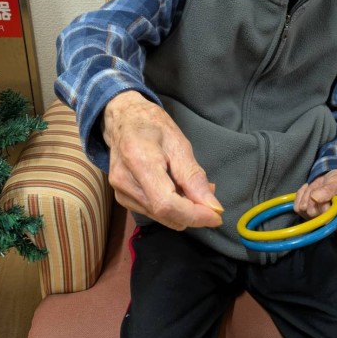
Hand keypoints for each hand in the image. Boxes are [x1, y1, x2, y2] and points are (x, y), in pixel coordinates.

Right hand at [102, 91, 223, 230]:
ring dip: (182, 210)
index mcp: (139, 160)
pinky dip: (170, 207)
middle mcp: (124, 181)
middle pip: (164, 213)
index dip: (193, 215)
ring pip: (160, 216)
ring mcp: (120, 192)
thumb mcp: (179, 143)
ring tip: (190, 186)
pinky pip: (153, 212)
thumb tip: (213, 207)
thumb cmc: (152, 125)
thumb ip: (194, 177)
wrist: (122, 120)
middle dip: (192, 212)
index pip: (166, 203)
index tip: (215, 215)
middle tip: (207, 194)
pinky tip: (175, 189)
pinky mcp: (121, 198)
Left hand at [293, 169, 336, 221]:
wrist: (330, 179)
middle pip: (312, 212)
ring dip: (306, 194)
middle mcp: (330, 220)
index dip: (322, 203)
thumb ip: (328, 190)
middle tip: (319, 187)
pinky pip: (296, 207)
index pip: (327, 216)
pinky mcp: (306, 215)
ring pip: (302, 209)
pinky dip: (300, 195)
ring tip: (314, 188)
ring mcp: (317, 218)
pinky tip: (308, 189)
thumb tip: (314, 198)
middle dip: (312, 195)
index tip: (326, 192)